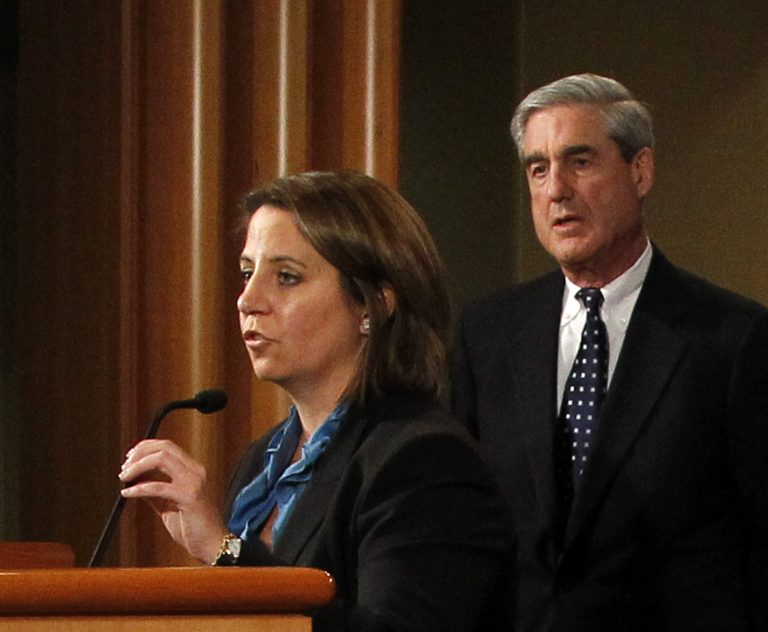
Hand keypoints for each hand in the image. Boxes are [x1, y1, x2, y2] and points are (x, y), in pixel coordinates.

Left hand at [119, 439, 223, 563]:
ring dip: (138, 466)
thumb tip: (134, 481)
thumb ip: (155, 492)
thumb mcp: (169, 506)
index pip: (167, 446)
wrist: (211, 545)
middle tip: (124, 468)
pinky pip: (159, 486)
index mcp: (193, 470)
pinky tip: (128, 493)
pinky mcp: (189, 497)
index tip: (129, 459)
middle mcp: (196, 471)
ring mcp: (194, 482)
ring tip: (124, 477)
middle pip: (164, 448)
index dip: (145, 448)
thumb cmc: (193, 528)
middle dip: (139, 454)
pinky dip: (139, 488)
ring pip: (161, 459)